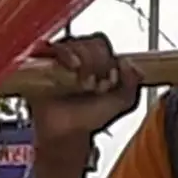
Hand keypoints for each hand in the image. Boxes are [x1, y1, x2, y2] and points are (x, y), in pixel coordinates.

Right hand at [19, 32, 136, 160]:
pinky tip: (73, 67)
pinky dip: (67, 54)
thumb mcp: (121, 102)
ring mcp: (62, 59)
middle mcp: (80, 58)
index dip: (109, 62)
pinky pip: (55, 47)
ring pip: (77, 44)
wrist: (66, 133)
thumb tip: (126, 61)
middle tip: (96, 86)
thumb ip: (131, 82)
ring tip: (84, 85)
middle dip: (99, 65)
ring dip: (85, 64)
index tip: (109, 81)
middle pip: (93, 43)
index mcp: (98, 62)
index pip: (104, 46)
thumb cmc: (88, 118)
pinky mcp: (45, 63)